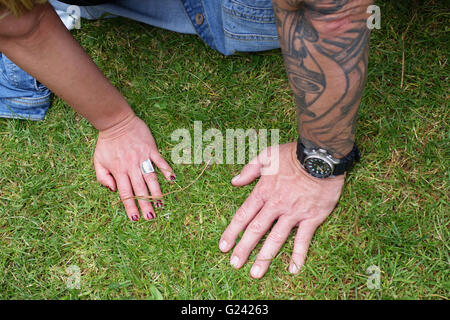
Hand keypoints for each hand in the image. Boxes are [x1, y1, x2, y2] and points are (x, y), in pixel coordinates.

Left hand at [93, 113, 174, 220]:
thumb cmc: (106, 142)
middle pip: (139, 189)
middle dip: (145, 204)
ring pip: (150, 178)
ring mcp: (142, 157)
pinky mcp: (150, 149)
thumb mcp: (97, 160)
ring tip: (161, 203)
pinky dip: (166, 170)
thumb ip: (103, 177)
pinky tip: (172, 179)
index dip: (130, 206)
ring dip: (156, 191)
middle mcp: (131, 166)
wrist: (116, 121)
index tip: (135, 218)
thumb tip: (113, 190)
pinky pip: (159, 161)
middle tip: (151, 217)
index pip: (125, 193)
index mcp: (118, 171)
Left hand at [219, 142, 344, 277]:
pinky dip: (298, 255)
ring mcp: (293, 213)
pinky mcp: (311, 217)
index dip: (232, 232)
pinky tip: (292, 269)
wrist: (321, 156)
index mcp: (264, 191)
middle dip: (244, 249)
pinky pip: (303, 240)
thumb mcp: (267, 155)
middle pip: (256, 230)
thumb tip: (234, 181)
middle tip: (235, 265)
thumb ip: (249, 169)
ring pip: (276, 238)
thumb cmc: (293, 154)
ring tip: (255, 273)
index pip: (243, 215)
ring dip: (265, 257)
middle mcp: (276, 205)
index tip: (223, 246)